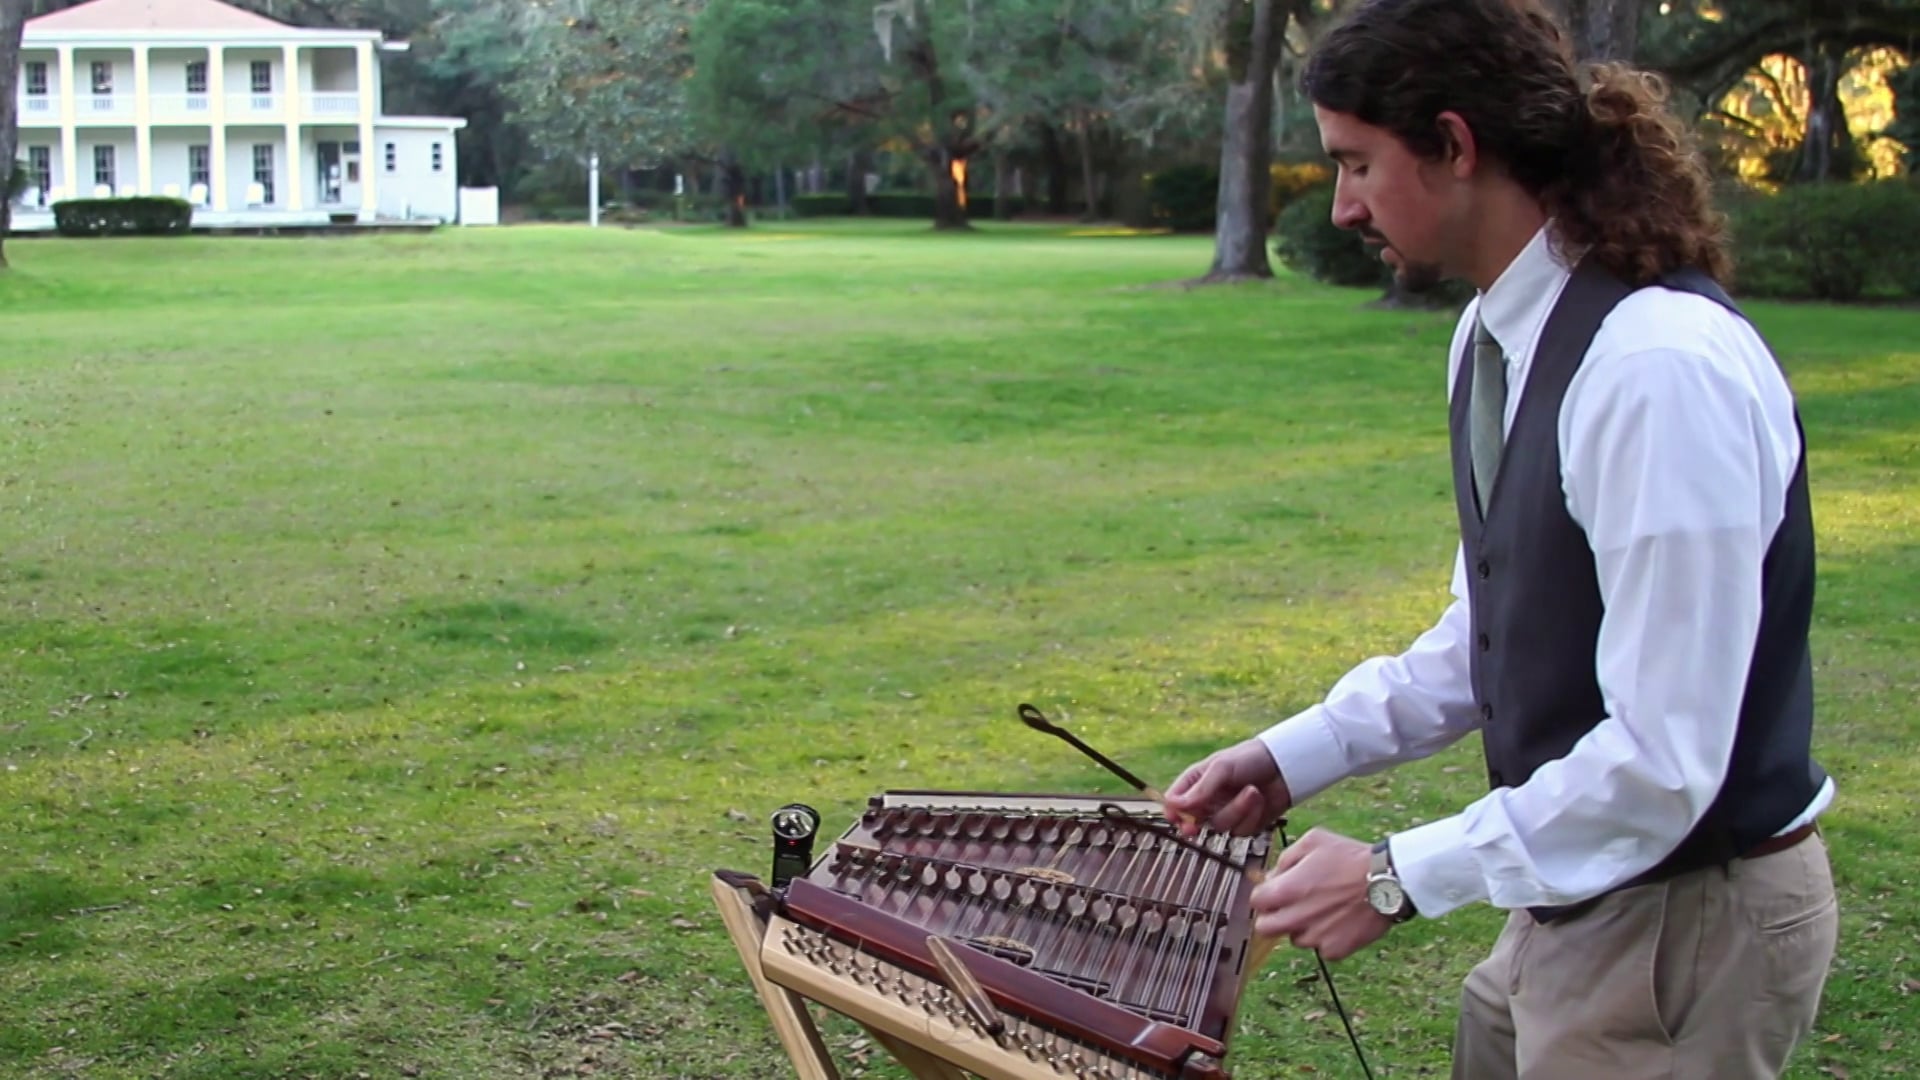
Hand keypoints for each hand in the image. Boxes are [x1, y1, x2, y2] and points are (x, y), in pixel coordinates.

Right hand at [1162, 739, 1292, 837]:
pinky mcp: (1245, 824)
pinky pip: (1241, 830)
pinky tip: (1260, 801)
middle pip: (1192, 821)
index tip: (1175, 819)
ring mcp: (1226, 813)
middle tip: (1193, 829)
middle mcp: (1209, 800)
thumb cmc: (1249, 758)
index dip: (1173, 812)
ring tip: (1252, 791)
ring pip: (1220, 826)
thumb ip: (1200, 788)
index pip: (1175, 802)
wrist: (1284, 766)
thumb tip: (1175, 805)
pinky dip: (1251, 816)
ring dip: (1237, 810)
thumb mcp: (1222, 767)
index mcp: (1197, 782)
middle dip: (1194, 825)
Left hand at [1251, 828, 1392, 961]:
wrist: (1388, 880)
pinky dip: (1326, 938)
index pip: (1256, 902)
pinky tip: (1340, 920)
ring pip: (1295, 939)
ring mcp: (1315, 936)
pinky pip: (1320, 948)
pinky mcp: (1335, 950)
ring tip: (1324, 910)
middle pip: (1265, 928)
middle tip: (1290, 907)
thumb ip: (1286, 859)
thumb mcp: (1314, 841)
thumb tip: (1272, 876)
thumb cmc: (1351, 857)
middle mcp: (1296, 917)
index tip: (1275, 891)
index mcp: (1286, 890)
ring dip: (1302, 927)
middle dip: (1273, 917)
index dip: (1265, 895)